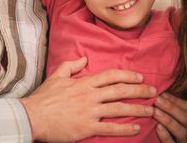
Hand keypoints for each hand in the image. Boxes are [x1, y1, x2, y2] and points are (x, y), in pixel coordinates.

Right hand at [20, 57, 155, 141]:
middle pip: (120, 90)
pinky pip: (110, 128)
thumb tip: (85, 59)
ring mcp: (90, 112)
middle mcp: (90, 95)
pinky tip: (136, 128)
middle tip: (153, 92)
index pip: (111, 75)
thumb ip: (72, 65)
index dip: (128, 75)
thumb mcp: (57, 75)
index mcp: (84, 82)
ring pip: (119, 108)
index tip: (140, 77)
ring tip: (151, 110)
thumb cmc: (44, 97)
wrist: (32, 116)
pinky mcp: (87, 127)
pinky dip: (125, 128)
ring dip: (137, 108)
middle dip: (139, 90)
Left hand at [154, 93, 186, 142]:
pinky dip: (166, 136)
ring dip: (168, 120)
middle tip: (157, 99)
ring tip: (155, 111)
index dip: (175, 100)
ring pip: (182, 131)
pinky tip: (158, 128)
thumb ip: (173, 112)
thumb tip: (161, 95)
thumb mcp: (178, 124)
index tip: (162, 93)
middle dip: (171, 107)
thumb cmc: (175, 138)